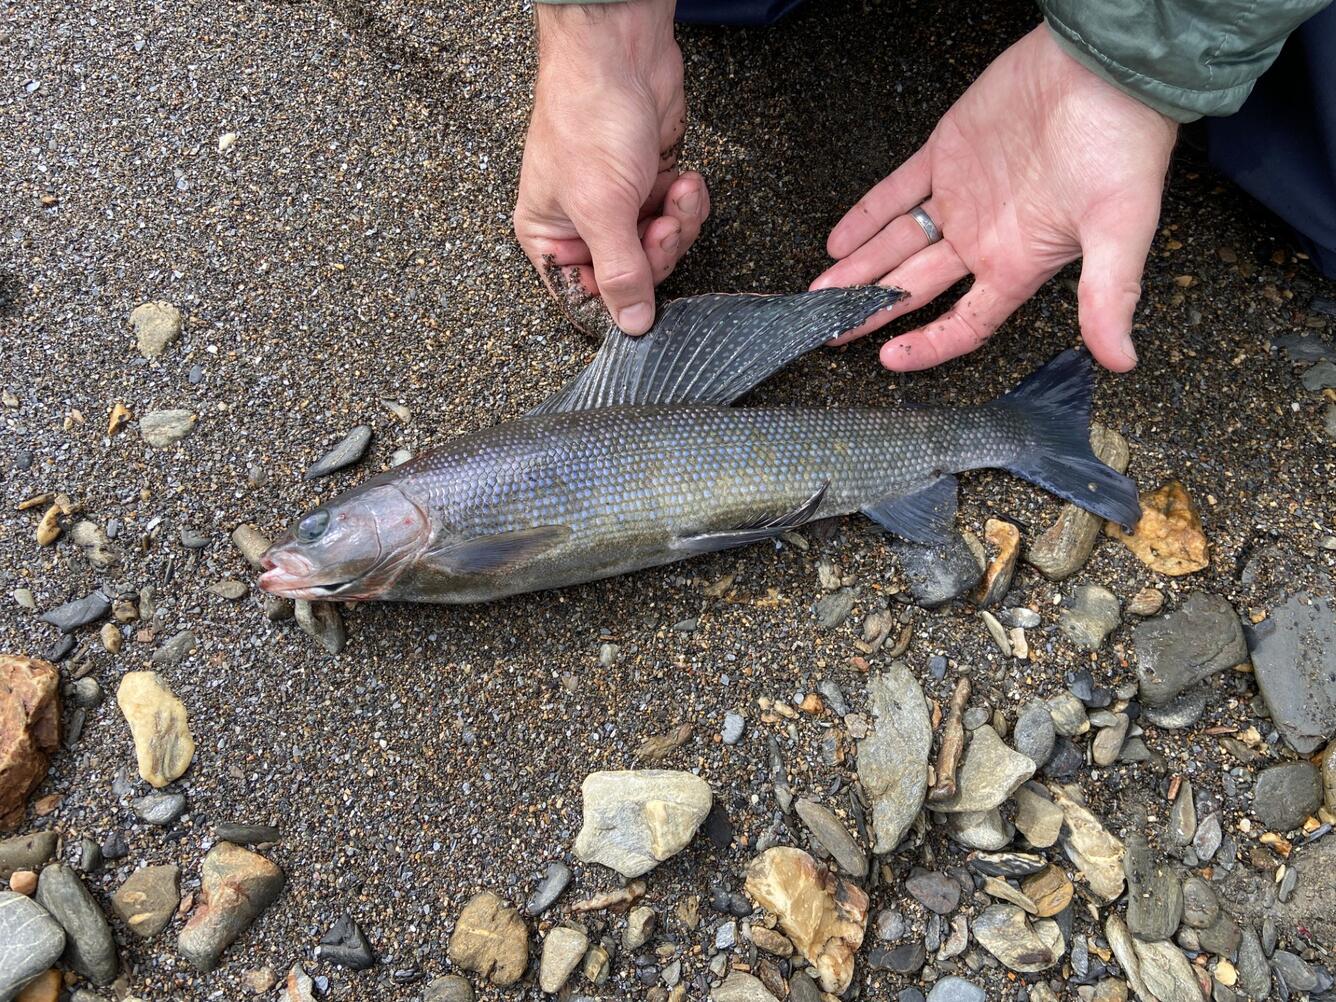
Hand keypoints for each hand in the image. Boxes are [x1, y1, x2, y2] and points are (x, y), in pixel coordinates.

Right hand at [515, 0, 709, 334]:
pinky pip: (677, 215)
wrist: (619, 52)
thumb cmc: (588, 118)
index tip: (644, 291)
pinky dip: (687, 201)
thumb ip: (620, 273)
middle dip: (658, 251)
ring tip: (676, 192)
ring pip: (660, 246)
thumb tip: (632, 326)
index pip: (586, 298)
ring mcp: (618, 203)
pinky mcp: (649, 182)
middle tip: (663, 224)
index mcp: (550, 238)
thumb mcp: (601, 207)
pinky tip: (684, 178)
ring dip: (678, 223)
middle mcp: (581, 225)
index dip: (620, 299)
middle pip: (632, 275)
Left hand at [811, 25, 1178, 371]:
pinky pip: (898, 191)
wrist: (1109, 67)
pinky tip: (837, 240)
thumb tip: (1121, 360)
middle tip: (830, 330)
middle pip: (916, 287)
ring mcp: (962, 196)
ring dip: (859, 268)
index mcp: (1018, 264)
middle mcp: (984, 237)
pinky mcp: (947, 151)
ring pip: (899, 243)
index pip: (965, 323)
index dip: (927, 345)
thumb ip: (1109, 295)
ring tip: (820, 293)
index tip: (887, 358)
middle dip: (872, 311)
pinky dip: (867, 215)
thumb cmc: (1125, 145)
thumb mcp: (1122, 227)